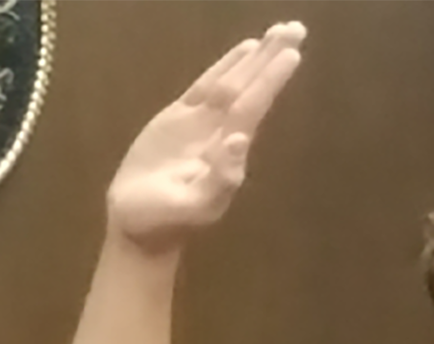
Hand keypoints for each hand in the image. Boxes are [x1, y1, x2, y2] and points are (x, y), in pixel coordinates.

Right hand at [106, 21, 306, 252]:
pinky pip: (207, 86)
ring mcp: (202, 124)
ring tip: (279, 31)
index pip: (253, 108)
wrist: (137, 225)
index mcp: (227, 152)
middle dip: (271, 59)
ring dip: (255, 58)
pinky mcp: (180, 119)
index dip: (270, 80)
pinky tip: (244, 51)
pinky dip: (226, 66)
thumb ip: (219, 179)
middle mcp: (221, 132)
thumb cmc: (165, 221)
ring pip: (233, 82)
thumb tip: (240, 141)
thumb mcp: (192, 207)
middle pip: (250, 88)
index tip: (292, 54)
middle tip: (296, 28)